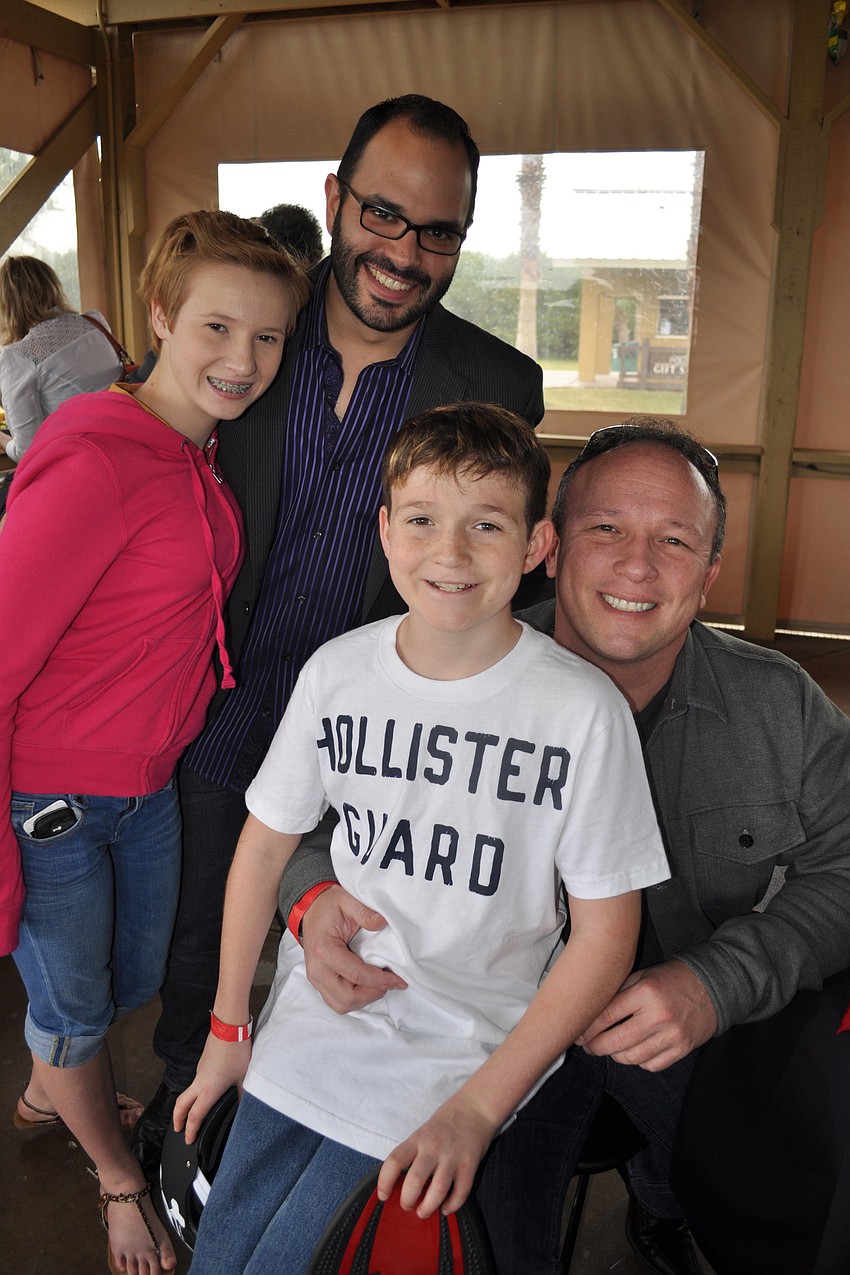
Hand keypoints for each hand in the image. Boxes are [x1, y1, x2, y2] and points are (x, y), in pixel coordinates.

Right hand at [172, 1033, 251, 1143]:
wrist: (229, 1027)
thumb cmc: (237, 1051)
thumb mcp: (243, 1077)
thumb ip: (242, 1095)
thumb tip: (244, 1108)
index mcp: (208, 1090)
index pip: (194, 1116)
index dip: (190, 1130)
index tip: (187, 1140)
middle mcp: (199, 1082)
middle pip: (181, 1105)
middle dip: (177, 1119)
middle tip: (178, 1130)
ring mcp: (199, 1071)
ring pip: (187, 1092)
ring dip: (185, 1106)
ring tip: (191, 1115)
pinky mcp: (202, 1063)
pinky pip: (194, 1082)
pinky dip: (194, 1093)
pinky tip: (205, 1094)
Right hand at [301, 884, 406, 1012]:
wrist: (310, 910)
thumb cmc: (328, 907)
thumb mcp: (347, 900)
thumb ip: (365, 912)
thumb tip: (382, 923)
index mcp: (324, 950)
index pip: (357, 975)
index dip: (381, 981)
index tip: (399, 980)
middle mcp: (317, 969)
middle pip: (348, 998)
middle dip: (373, 994)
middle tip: (390, 982)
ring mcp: (315, 978)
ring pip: (341, 1005)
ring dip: (364, 999)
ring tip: (379, 984)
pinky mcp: (318, 982)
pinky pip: (336, 1001)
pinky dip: (354, 999)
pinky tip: (366, 986)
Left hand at [378, 1094, 497, 1218]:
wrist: (475, 1108)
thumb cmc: (445, 1122)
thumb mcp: (423, 1132)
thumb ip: (414, 1154)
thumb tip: (401, 1183)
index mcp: (417, 1139)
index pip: (394, 1161)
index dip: (384, 1182)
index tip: (383, 1195)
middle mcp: (433, 1148)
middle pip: (415, 1180)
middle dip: (408, 1200)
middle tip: (407, 1206)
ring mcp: (452, 1157)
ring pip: (438, 1189)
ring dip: (429, 1206)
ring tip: (424, 1211)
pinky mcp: (470, 1164)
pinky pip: (461, 1191)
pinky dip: (452, 1205)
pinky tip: (446, 1208)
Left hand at [576, 960, 717, 1070]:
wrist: (711, 988)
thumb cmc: (671, 980)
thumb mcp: (642, 976)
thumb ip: (619, 993)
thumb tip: (590, 1012)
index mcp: (645, 992)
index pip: (607, 1015)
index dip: (588, 1028)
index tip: (579, 1033)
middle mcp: (658, 1016)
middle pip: (616, 1041)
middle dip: (596, 1046)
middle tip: (588, 1045)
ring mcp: (671, 1036)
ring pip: (631, 1057)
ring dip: (615, 1056)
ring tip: (608, 1049)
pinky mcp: (681, 1050)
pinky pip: (651, 1065)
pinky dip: (638, 1061)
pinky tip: (633, 1052)